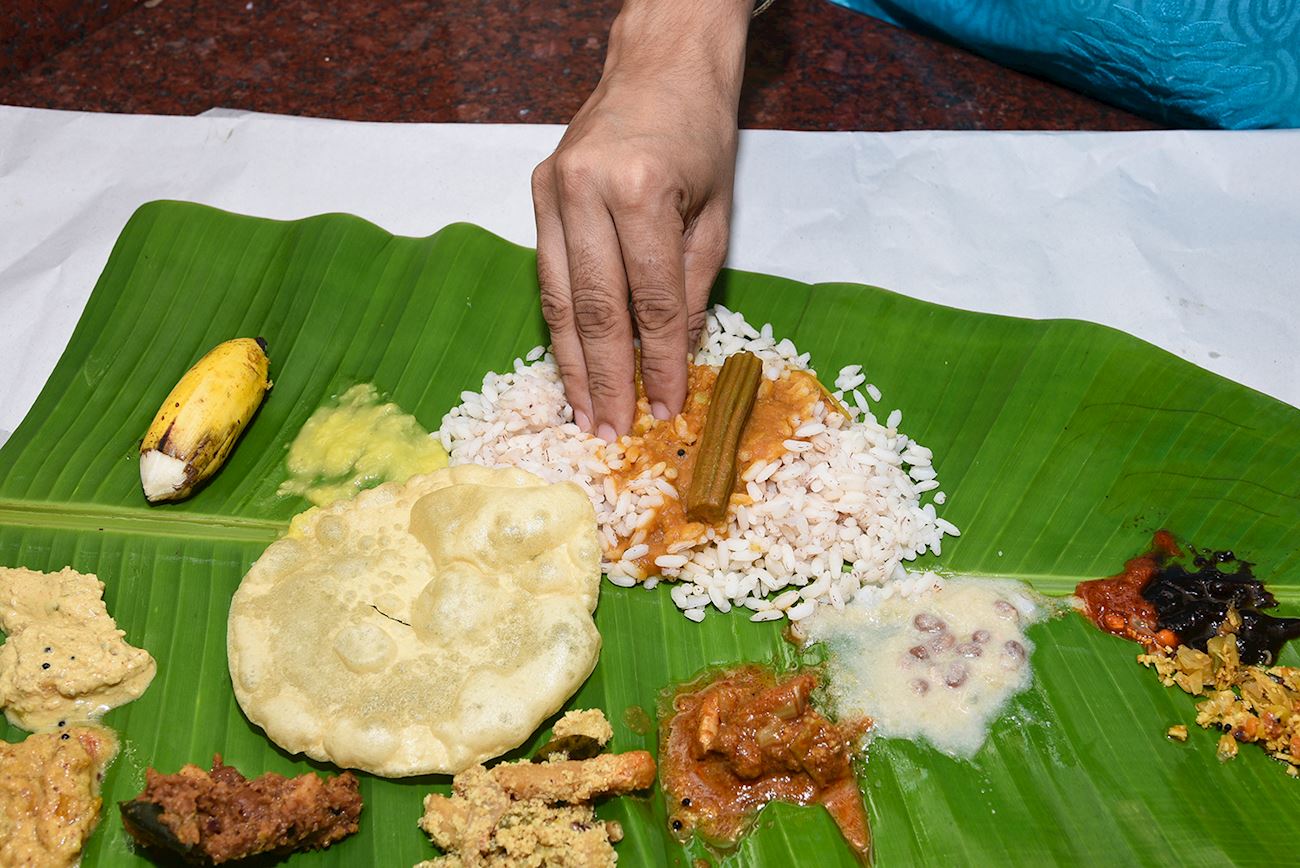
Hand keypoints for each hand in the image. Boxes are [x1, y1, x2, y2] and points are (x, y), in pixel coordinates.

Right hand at [531, 0, 750, 440]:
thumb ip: (694, 286)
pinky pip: (547, 274)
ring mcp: (552, 191)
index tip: (667, 407)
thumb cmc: (699, 134)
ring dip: (571, 363)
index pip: (653, 300)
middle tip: (610, 431)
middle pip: (597, 308)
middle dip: (607, 377)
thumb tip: (675, 355)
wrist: (658, 65)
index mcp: (641, 191)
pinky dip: (559, 324)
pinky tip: (568, 362)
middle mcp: (586, 191)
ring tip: (581, 413)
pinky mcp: (537, 193)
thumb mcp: (717, 212)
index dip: (661, 362)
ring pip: (559, 298)